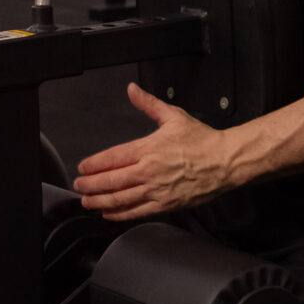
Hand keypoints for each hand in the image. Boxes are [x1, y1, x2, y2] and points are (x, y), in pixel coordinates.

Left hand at [74, 83, 230, 221]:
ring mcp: (156, 190)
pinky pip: (137, 211)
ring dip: (100, 201)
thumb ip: (149, 104)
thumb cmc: (202, 140)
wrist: (225, 161)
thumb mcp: (174, 116)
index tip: (83, 168)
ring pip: (120, 198)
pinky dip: (120, 214)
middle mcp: (149, 171)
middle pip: (111, 180)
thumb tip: (132, 90)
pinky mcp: (165, 204)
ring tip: (88, 201)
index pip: (113, 158)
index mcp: (148, 148)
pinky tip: (109, 213)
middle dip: (90, 185)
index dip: (94, 164)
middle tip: (79, 186)